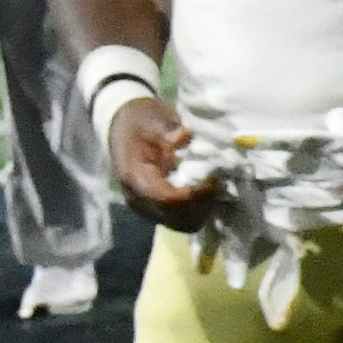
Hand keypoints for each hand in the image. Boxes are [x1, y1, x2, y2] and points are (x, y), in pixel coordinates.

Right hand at [104, 92, 225, 229]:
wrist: (122, 123)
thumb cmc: (139, 121)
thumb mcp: (151, 119)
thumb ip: (170, 131)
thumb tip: (186, 136)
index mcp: (135, 177)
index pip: (166, 198)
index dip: (194, 195)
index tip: (215, 181)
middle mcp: (138, 199)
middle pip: (175, 217)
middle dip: (202, 204)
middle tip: (219, 184)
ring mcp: (146, 206)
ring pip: (181, 223)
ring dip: (202, 210)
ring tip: (215, 189)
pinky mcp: (156, 208)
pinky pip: (181, 220)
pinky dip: (198, 211)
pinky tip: (208, 194)